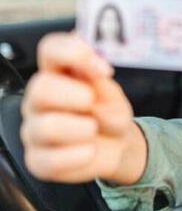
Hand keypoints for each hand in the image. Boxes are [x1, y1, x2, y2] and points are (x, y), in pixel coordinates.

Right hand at [20, 32, 146, 184]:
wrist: (117, 146)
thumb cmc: (109, 113)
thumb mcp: (112, 94)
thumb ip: (101, 79)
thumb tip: (94, 63)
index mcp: (58, 74)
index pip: (50, 49)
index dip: (72, 51)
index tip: (100, 66)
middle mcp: (40, 100)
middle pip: (40, 87)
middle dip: (74, 95)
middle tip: (92, 102)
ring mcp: (35, 130)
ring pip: (47, 127)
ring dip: (82, 129)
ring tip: (93, 130)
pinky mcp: (38, 160)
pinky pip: (53, 160)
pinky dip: (81, 156)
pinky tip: (89, 150)